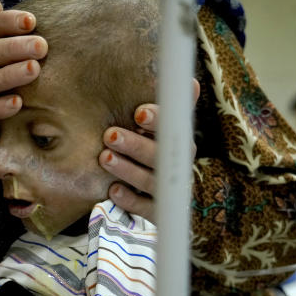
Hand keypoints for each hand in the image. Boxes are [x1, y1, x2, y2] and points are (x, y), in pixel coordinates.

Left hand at [99, 79, 200, 221]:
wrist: (158, 194)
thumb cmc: (152, 151)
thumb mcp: (160, 129)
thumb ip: (171, 108)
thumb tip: (191, 82)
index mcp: (178, 141)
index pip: (173, 128)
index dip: (158, 120)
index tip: (138, 113)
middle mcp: (176, 165)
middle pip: (161, 156)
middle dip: (135, 145)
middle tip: (109, 135)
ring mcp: (169, 190)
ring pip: (151, 181)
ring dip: (127, 169)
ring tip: (105, 157)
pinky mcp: (159, 213)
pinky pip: (147, 210)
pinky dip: (130, 200)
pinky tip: (113, 191)